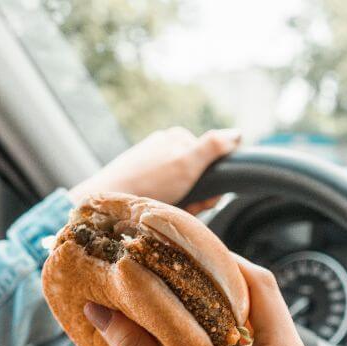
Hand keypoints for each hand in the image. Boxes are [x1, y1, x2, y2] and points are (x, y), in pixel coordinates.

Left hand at [69, 127, 241, 214]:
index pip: (210, 161)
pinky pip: (163, 197)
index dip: (210, 185)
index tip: (203, 198)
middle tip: (183, 208)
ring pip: (181, 191)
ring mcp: (151, 165)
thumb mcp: (187, 163)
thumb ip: (213, 147)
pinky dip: (164, 207)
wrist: (108, 201)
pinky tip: (155, 211)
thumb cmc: (149, 182)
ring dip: (181, 206)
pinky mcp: (140, 182)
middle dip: (195, 198)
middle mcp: (164, 148)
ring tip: (166, 211)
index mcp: (177, 138)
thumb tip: (237, 134)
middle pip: (196, 178)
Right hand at [82, 257, 320, 345]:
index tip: (194, 250)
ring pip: (257, 330)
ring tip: (184, 300)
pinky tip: (195, 339)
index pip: (262, 284)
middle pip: (261, 305)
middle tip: (183, 272)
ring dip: (222, 315)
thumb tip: (103, 312)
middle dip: (219, 287)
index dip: (225, 261)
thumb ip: (135, 345)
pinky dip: (226, 341)